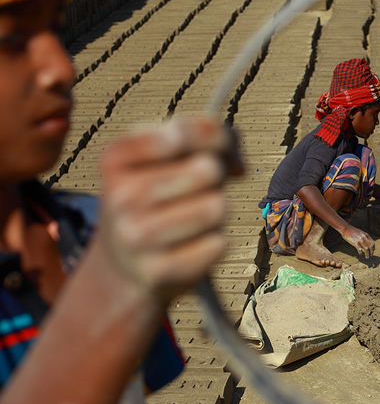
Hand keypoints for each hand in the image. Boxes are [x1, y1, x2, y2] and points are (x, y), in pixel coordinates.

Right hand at [93, 116, 240, 302]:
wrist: (124, 262)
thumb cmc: (158, 196)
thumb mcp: (165, 157)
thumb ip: (206, 138)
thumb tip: (239, 165)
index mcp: (115, 158)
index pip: (185, 133)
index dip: (218, 139)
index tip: (214, 151)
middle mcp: (119, 196)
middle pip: (208, 170)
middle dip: (216, 177)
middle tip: (199, 188)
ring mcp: (136, 236)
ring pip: (217, 207)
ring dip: (217, 210)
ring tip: (193, 217)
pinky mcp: (159, 270)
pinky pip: (218, 243)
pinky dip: (215, 242)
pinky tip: (191, 245)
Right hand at [342, 225, 374, 258]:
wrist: (345, 228)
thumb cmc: (352, 231)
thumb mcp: (360, 232)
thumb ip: (364, 236)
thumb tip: (366, 242)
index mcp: (366, 235)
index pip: (372, 242)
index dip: (373, 247)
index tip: (373, 251)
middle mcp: (364, 237)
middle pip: (370, 246)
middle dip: (372, 251)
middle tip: (371, 255)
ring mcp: (359, 240)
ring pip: (366, 249)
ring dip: (367, 254)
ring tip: (367, 257)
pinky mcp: (355, 242)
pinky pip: (359, 249)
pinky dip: (361, 253)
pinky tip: (360, 254)